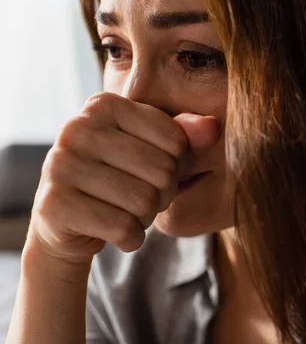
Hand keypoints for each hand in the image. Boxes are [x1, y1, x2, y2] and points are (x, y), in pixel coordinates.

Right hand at [26, 92, 220, 264]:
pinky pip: (123, 228)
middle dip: (163, 195)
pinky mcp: (54, 204)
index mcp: (104, 105)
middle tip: (141, 198)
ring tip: (126, 212)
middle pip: (162, 171)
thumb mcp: (155, 152)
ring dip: (146, 218)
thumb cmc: (121, 178)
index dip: (177, 165)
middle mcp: (77, 128)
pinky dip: (131, 238)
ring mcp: (60, 165)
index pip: (176, 140)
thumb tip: (213, 127)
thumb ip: (186, 137)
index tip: (152, 171)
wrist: (68, 222)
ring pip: (144, 202)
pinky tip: (114, 231)